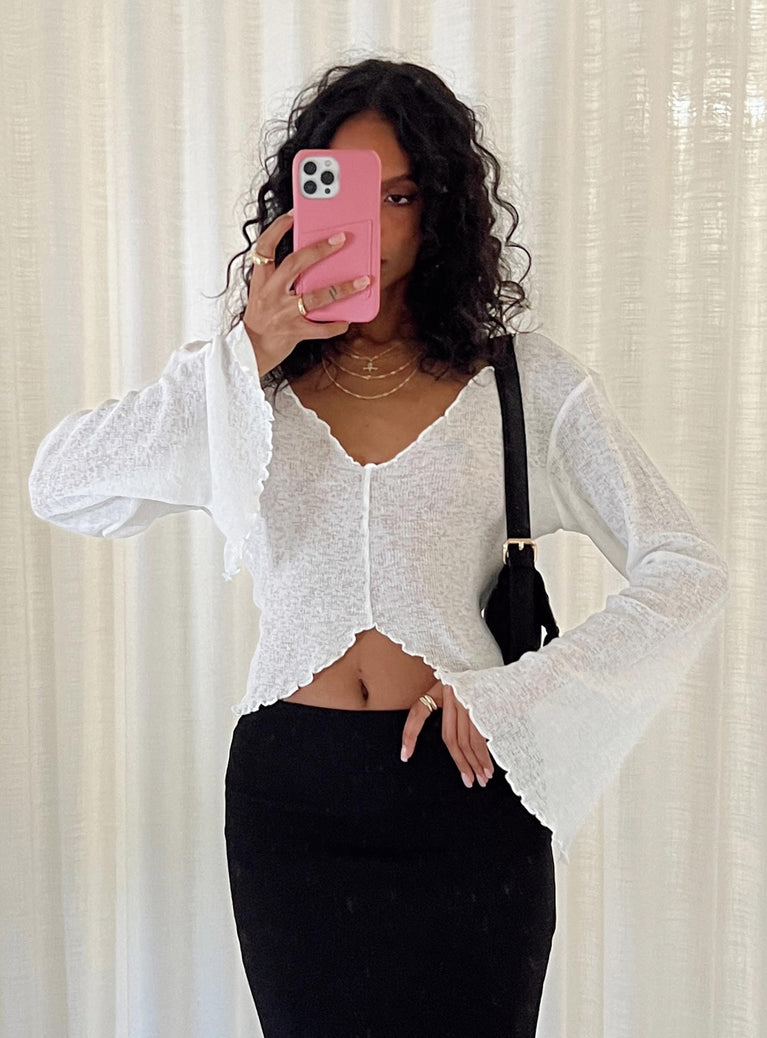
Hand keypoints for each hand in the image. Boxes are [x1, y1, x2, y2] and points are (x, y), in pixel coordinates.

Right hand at [243, 212, 371, 374]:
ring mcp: (283, 313)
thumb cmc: (260, 320)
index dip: (278, 229)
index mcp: (261, 281)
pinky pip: (321, 328)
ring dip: (343, 288)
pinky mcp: (294, 333)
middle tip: (341, 239)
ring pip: (317, 296)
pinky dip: (336, 324)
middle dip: (319, 250)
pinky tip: (346, 320)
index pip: (264, 247)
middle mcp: (271, 293)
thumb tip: (312, 262)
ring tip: (363, 281)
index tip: (294, 215)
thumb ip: (281, 278)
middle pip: (295, 264)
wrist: (248, 352)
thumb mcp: (263, 294)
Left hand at [400, 680, 494, 788]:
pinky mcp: (485, 704)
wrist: (482, 657)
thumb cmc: (462, 677)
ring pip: (469, 739)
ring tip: (482, 778)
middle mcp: (454, 696)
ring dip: (476, 762)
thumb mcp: (443, 686)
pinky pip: (483, 734)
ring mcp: (470, 701)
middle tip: (468, 781)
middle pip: (452, 737)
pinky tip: (489, 764)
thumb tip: (428, 741)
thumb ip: (436, 708)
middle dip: (461, 762)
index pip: (418, 713)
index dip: (410, 735)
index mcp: (438, 690)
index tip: (405, 755)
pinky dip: (486, 752)